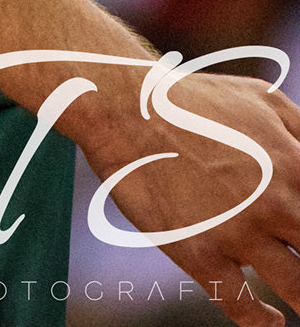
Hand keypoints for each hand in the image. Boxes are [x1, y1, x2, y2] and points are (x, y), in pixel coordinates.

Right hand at [61, 61, 299, 323]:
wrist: (123, 107)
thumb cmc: (195, 100)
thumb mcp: (266, 101)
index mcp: (297, 168)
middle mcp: (276, 204)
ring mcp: (237, 232)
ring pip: (297, 288)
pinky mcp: (199, 252)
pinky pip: (241, 304)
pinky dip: (261, 320)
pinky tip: (271, 320)